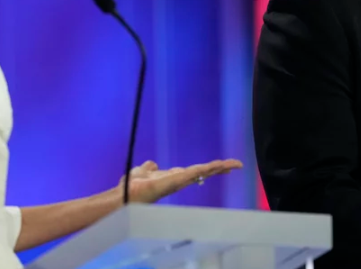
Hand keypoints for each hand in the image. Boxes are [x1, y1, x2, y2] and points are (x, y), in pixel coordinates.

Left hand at [119, 159, 242, 203]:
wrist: (123, 196)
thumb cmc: (130, 188)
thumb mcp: (141, 172)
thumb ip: (148, 168)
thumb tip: (152, 163)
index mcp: (172, 178)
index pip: (194, 172)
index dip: (208, 168)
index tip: (221, 165)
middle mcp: (178, 181)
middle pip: (203, 173)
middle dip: (220, 168)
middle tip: (237, 164)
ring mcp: (178, 182)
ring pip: (202, 172)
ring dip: (218, 168)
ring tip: (234, 164)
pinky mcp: (175, 181)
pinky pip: (194, 173)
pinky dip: (207, 169)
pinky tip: (218, 165)